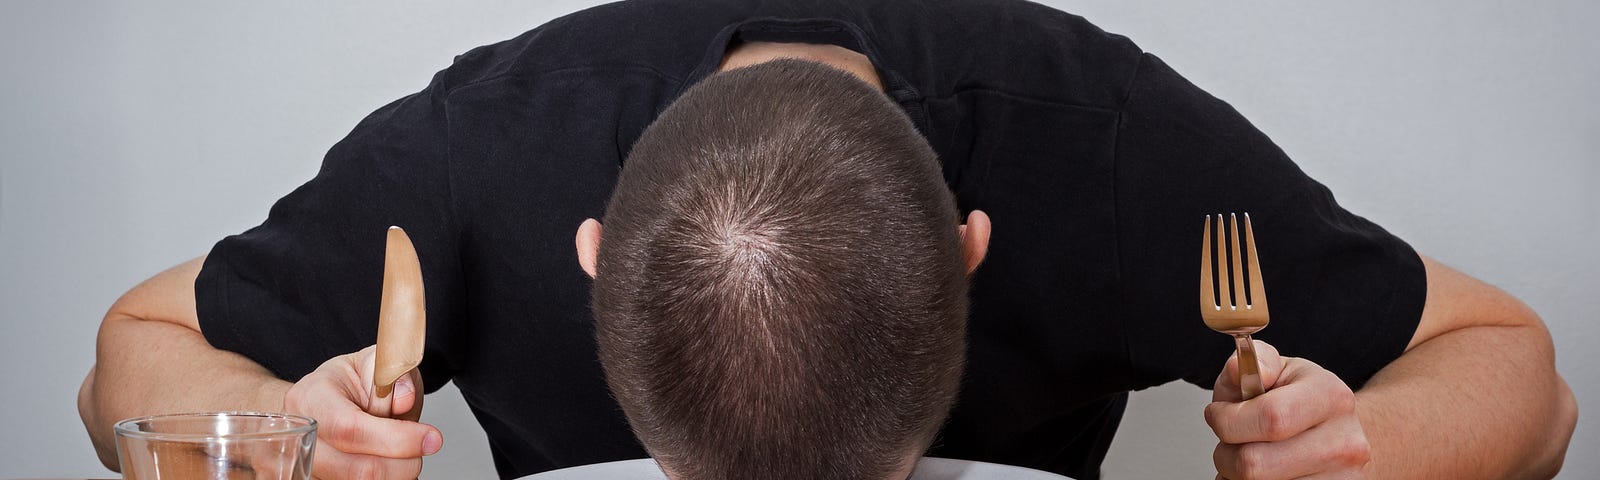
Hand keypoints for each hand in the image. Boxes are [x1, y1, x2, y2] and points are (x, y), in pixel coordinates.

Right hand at [284, 345, 441, 478]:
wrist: (325, 401)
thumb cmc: (350, 383)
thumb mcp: (374, 363)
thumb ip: (393, 373)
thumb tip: (404, 400)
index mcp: (309, 397)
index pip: (349, 428)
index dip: (395, 438)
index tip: (431, 438)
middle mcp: (301, 437)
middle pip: (356, 469)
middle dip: (402, 465)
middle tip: (423, 448)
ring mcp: (305, 466)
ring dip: (395, 475)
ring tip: (403, 452)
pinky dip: (384, 479)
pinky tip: (388, 463)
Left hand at [1204, 340, 1370, 478]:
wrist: (1337, 433)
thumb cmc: (1295, 400)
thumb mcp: (1275, 369)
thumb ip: (1252, 361)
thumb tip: (1238, 368)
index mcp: (1330, 396)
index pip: (1269, 419)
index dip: (1228, 421)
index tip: (1218, 414)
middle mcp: (1343, 442)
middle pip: (1255, 465)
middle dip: (1226, 454)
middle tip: (1231, 442)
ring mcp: (1341, 478)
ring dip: (1238, 476)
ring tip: (1250, 455)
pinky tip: (1264, 473)